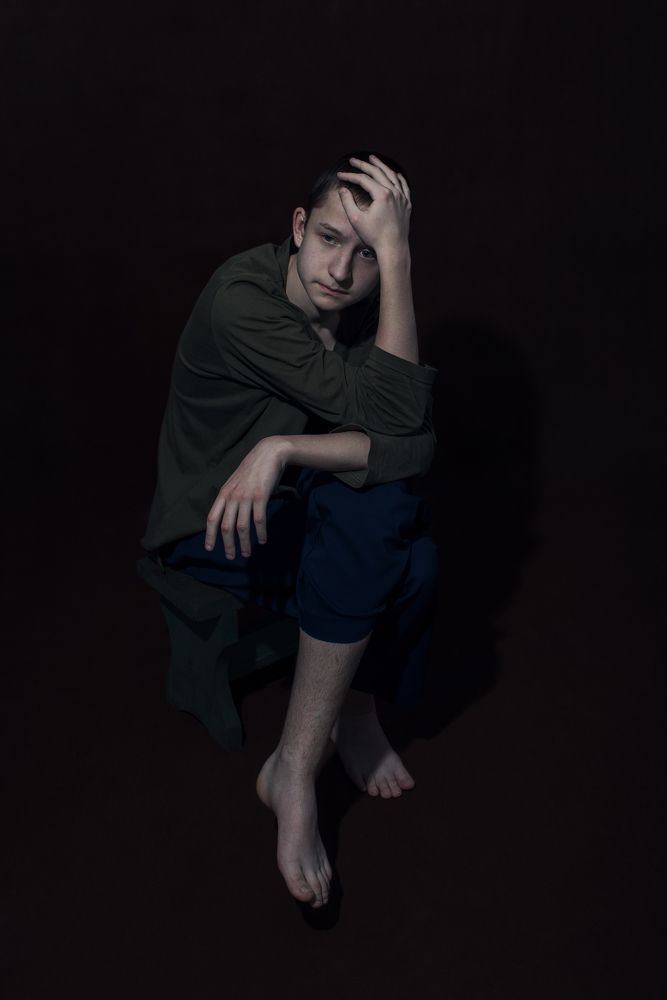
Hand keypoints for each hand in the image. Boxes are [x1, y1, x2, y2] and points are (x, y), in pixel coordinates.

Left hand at [204, 437, 287, 558]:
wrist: (268, 453)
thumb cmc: (252, 471)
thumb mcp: (235, 484)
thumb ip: (230, 499)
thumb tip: (228, 518)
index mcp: (223, 494)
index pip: (212, 518)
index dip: (209, 535)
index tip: (209, 549)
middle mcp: (232, 497)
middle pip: (226, 526)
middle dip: (228, 544)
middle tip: (232, 557)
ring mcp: (246, 497)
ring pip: (242, 527)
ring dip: (244, 543)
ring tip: (247, 553)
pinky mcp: (260, 496)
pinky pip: (259, 520)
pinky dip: (261, 532)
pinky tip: (263, 539)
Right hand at [336, 154, 411, 255]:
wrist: (393, 248)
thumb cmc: (374, 236)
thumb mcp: (356, 220)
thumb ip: (348, 202)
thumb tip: (342, 189)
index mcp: (382, 194)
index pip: (363, 179)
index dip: (350, 176)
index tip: (340, 176)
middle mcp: (394, 192)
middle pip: (377, 172)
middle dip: (363, 165)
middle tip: (353, 160)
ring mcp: (402, 198)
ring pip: (391, 175)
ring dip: (381, 166)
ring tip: (373, 159)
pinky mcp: (407, 204)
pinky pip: (403, 186)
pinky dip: (397, 177)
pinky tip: (394, 173)